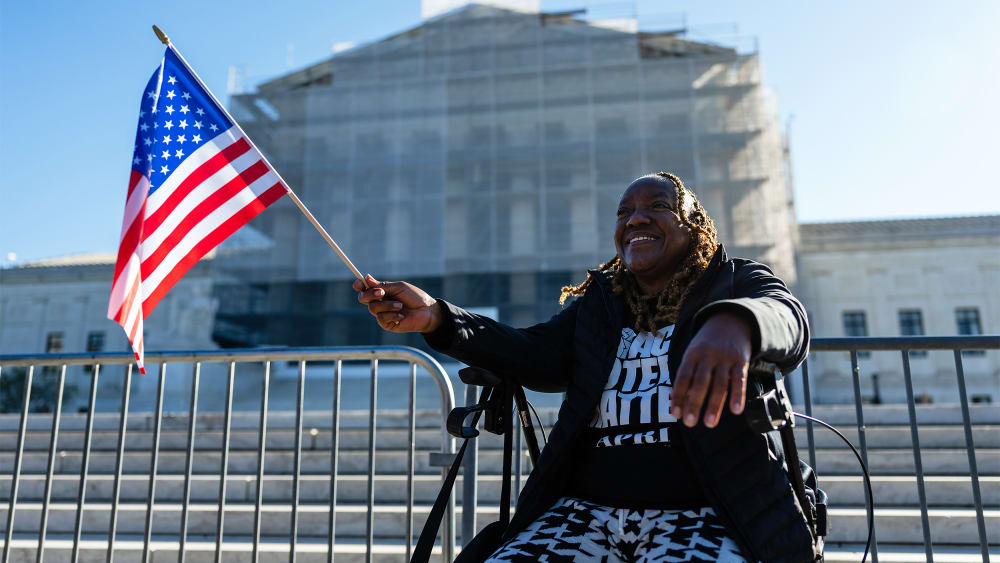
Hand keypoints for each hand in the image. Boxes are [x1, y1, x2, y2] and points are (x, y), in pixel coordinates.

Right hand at [353, 274, 442, 333]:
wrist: (427, 311)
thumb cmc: (415, 297)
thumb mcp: (399, 287)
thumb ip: (383, 285)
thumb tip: (366, 277)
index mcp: (381, 291)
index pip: (365, 288)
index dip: (359, 285)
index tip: (358, 283)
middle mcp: (380, 302)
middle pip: (363, 298)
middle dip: (370, 294)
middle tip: (381, 292)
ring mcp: (382, 313)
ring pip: (373, 308)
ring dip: (387, 305)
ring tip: (400, 305)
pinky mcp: (386, 324)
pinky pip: (381, 318)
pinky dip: (392, 315)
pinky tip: (401, 316)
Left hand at [670, 312, 751, 428]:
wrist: (730, 321)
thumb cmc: (706, 345)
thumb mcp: (693, 353)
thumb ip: (686, 376)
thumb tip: (676, 404)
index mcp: (692, 354)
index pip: (683, 377)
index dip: (678, 395)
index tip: (675, 413)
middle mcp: (708, 356)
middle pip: (700, 382)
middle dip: (694, 403)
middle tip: (689, 423)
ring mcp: (725, 358)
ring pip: (719, 384)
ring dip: (714, 405)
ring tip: (709, 423)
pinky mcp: (741, 361)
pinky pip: (739, 380)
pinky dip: (738, 395)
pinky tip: (736, 410)